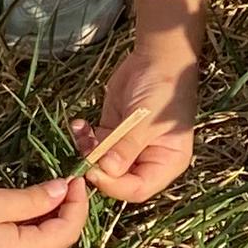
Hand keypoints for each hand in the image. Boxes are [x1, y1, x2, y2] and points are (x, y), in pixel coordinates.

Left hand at [75, 43, 201, 205]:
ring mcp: (129, 147)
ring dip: (87, 152)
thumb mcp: (145, 121)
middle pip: (117, 180)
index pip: (137, 189)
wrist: (157, 58)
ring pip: (102, 164)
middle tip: (83, 153)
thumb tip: (106, 171)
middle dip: (97, 169)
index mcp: (166, 163)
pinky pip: (95, 145)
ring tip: (84, 132)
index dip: (114, 185)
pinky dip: (84, 139)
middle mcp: (148, 160)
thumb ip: (125, 147)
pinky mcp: (114, 132)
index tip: (94, 171)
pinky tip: (80, 123)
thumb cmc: (161, 91)